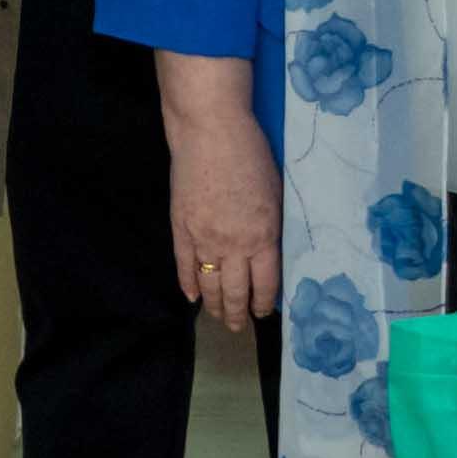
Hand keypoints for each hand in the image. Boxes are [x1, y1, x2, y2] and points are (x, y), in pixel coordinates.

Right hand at [165, 99, 280, 332]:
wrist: (210, 131)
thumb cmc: (251, 154)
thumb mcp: (276, 193)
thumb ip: (272, 227)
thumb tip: (268, 252)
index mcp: (262, 236)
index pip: (265, 284)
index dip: (263, 303)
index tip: (263, 312)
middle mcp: (233, 245)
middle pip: (236, 292)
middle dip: (238, 314)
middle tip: (239, 326)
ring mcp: (203, 239)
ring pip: (209, 285)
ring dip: (215, 306)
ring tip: (218, 317)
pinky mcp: (180, 228)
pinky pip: (184, 266)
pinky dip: (188, 285)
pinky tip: (193, 297)